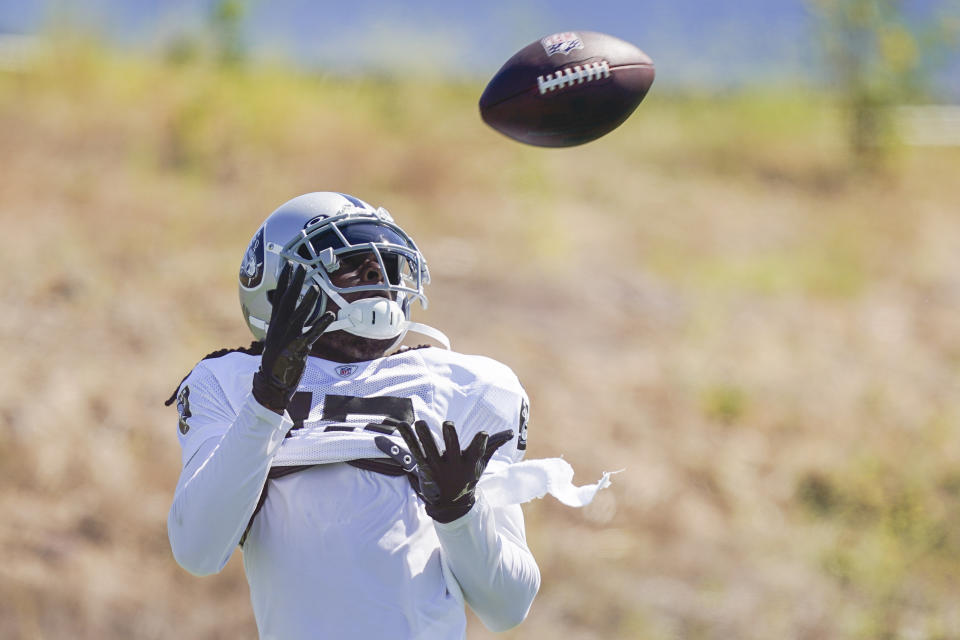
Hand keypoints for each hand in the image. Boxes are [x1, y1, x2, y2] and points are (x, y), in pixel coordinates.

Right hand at [252, 262, 334, 413]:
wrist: (271, 383)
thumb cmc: (277, 359)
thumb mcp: (277, 337)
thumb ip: (283, 322)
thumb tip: (287, 309)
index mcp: (275, 323)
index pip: (279, 297)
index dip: (284, 281)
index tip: (288, 265)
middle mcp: (279, 328)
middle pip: (287, 301)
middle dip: (294, 284)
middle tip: (301, 267)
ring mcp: (288, 339)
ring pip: (298, 316)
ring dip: (307, 302)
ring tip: (314, 288)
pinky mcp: (297, 350)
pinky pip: (310, 335)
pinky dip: (320, 325)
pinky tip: (330, 316)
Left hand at [397, 420, 512, 522]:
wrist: (451, 504)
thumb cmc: (468, 477)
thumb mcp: (481, 463)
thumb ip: (493, 445)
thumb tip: (511, 433)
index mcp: (469, 463)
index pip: (477, 451)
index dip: (480, 443)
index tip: (483, 434)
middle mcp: (453, 465)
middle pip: (451, 449)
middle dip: (450, 437)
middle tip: (448, 425)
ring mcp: (437, 466)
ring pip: (430, 450)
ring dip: (424, 436)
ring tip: (419, 422)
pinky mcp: (424, 467)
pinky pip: (414, 451)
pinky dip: (408, 438)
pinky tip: (402, 425)